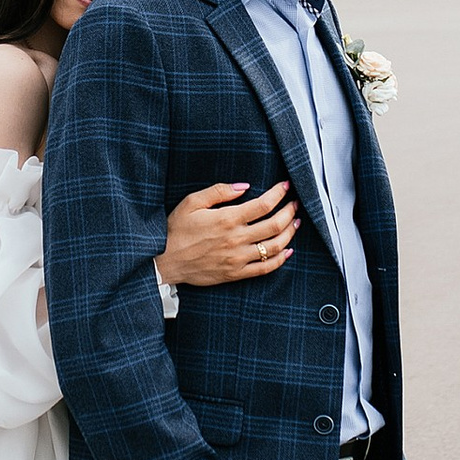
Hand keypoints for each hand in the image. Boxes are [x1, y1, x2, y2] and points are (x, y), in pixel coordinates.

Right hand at [156, 179, 295, 290]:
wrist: (164, 261)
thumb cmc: (176, 229)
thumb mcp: (192, 202)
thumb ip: (219, 191)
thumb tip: (244, 186)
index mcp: (227, 219)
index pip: (263, 205)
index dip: (279, 194)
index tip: (285, 186)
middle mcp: (236, 239)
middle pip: (275, 225)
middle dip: (290, 212)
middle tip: (294, 204)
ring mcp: (237, 258)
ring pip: (274, 246)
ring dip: (290, 233)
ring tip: (295, 223)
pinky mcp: (235, 273)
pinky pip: (265, 268)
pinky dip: (280, 259)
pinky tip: (287, 250)